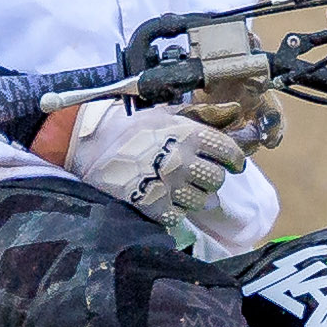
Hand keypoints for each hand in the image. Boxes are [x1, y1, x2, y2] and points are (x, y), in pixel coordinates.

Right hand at [66, 99, 247, 229]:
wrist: (91, 150)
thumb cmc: (129, 129)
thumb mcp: (164, 114)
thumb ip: (201, 114)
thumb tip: (234, 111)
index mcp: (188, 134)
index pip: (227, 151)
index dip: (234, 160)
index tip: (233, 165)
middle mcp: (183, 160)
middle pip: (217, 179)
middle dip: (211, 179)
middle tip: (200, 177)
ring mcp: (170, 185)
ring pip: (203, 200)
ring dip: (197, 197)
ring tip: (183, 189)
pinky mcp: (155, 206)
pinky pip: (180, 215)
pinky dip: (177, 211)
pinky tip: (168, 201)